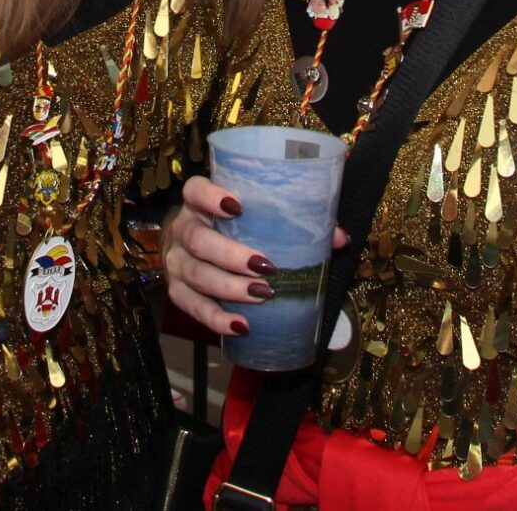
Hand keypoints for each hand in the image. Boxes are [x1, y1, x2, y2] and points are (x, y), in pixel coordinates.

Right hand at [161, 175, 348, 337]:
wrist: (190, 248)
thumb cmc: (233, 228)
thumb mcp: (254, 217)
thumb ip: (295, 221)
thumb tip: (340, 238)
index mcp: (198, 202)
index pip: (195, 191)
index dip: (211, 197)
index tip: (237, 207)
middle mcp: (182, 229)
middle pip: (198, 240)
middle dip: (230, 256)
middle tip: (265, 267)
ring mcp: (176, 262)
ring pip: (196, 275)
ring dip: (229, 288)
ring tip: (261, 295)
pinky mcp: (177, 290)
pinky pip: (191, 307)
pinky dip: (215, 318)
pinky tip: (240, 325)